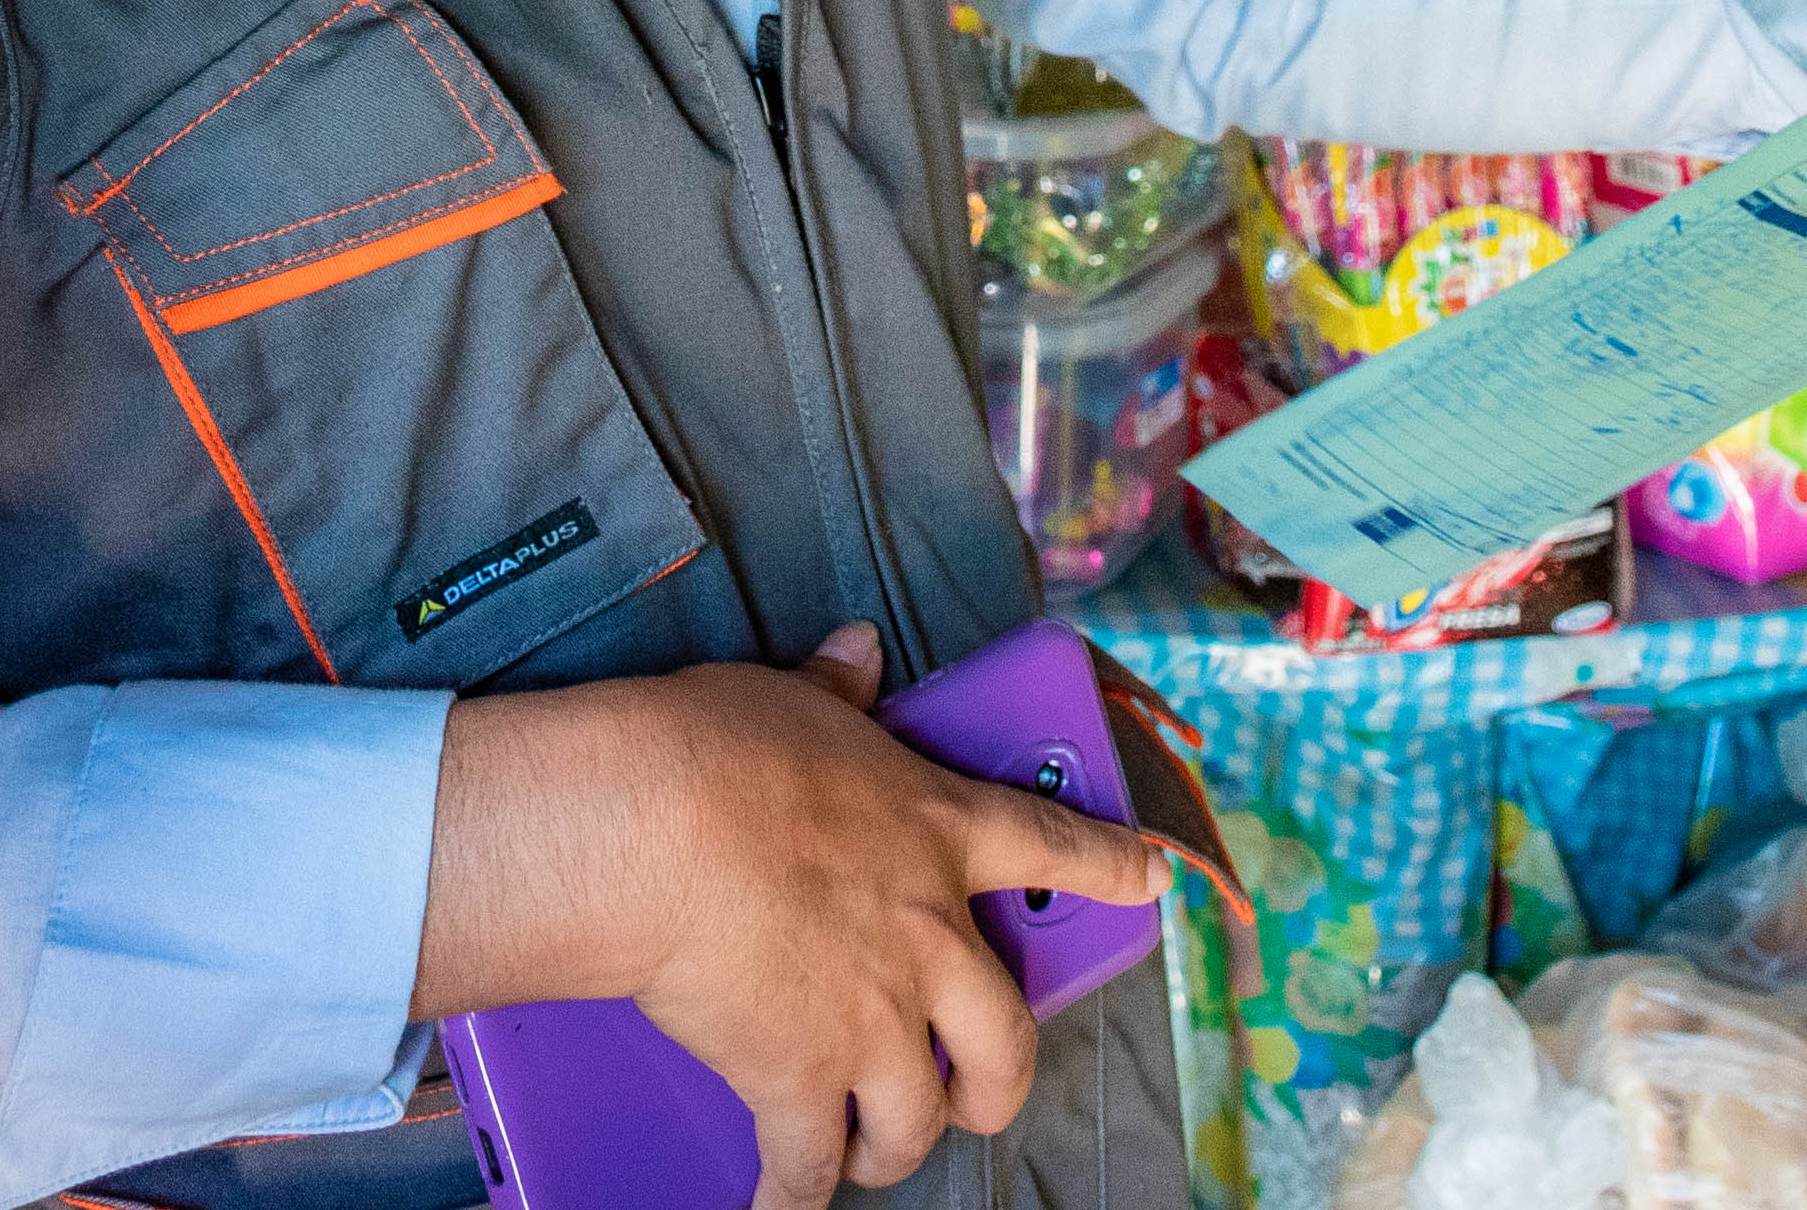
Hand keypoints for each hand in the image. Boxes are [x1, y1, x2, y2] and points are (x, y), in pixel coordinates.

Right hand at [414, 622, 1155, 1208]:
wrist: (655, 828)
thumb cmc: (713, 751)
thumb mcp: (785, 698)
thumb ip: (835, 689)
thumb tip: (857, 653)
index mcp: (936, 829)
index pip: (1051, 845)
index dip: (1108, 866)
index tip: (1151, 880)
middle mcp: (928, 939)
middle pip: (1005, 1041)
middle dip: (996, 1083)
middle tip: (979, 1096)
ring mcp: (874, 1021)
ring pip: (917, 1119)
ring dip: (896, 1142)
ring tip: (871, 1150)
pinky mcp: (801, 1078)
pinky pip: (808, 1168)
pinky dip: (794, 1197)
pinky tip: (781, 1209)